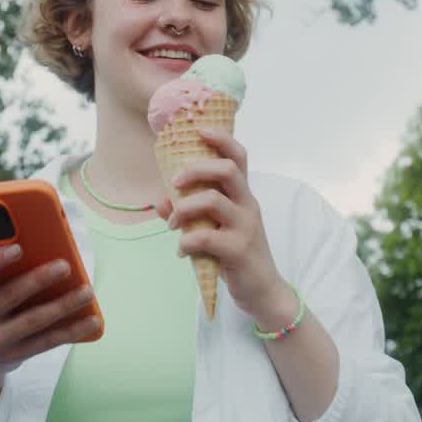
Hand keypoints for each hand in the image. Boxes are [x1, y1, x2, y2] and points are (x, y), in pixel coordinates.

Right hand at [0, 246, 99, 419]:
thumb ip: (0, 272)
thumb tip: (44, 250)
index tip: (18, 248)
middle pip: (9, 296)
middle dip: (39, 279)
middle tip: (65, 266)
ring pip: (33, 321)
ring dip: (64, 305)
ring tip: (87, 291)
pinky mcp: (13, 356)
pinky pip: (46, 341)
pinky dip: (71, 330)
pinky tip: (91, 320)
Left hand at [155, 127, 297, 327]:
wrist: (262, 291)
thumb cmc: (236, 256)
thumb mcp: (214, 230)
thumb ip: (189, 214)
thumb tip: (159, 201)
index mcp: (243, 196)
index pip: (239, 157)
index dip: (221, 138)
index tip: (199, 130)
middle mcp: (248, 206)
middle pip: (228, 170)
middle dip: (196, 169)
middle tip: (175, 182)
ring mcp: (246, 227)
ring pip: (214, 201)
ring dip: (184, 209)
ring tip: (173, 224)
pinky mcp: (239, 250)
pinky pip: (205, 237)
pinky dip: (186, 242)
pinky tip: (182, 251)